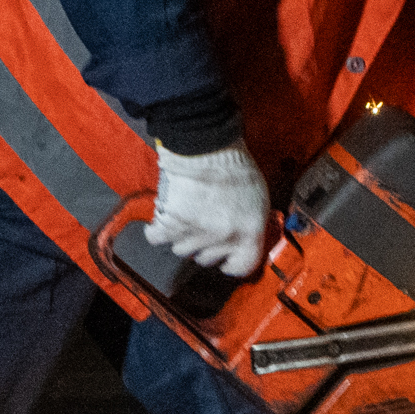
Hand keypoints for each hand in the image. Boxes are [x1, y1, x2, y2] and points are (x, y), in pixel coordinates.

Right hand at [145, 140, 269, 277]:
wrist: (206, 146)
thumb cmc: (234, 166)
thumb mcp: (257, 199)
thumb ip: (249, 224)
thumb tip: (242, 238)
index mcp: (249, 232)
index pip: (242, 267)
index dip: (231, 262)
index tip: (225, 257)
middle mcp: (223, 237)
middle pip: (207, 259)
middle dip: (205, 245)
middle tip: (203, 225)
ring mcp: (195, 232)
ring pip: (182, 250)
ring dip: (182, 237)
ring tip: (186, 216)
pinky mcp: (171, 222)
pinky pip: (157, 238)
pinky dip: (156, 231)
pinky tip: (162, 221)